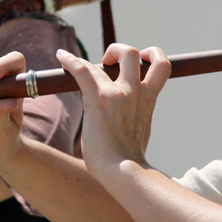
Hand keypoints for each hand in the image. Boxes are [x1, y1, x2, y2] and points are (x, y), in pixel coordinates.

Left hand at [56, 44, 170, 175]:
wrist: (123, 171)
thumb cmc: (129, 159)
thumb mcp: (143, 129)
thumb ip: (139, 114)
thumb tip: (130, 115)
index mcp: (149, 98)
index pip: (161, 66)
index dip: (151, 56)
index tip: (140, 62)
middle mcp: (136, 91)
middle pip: (135, 53)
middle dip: (121, 50)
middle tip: (109, 61)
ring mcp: (118, 93)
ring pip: (115, 56)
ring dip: (103, 53)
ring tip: (87, 61)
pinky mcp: (98, 99)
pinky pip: (82, 69)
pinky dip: (70, 60)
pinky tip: (61, 56)